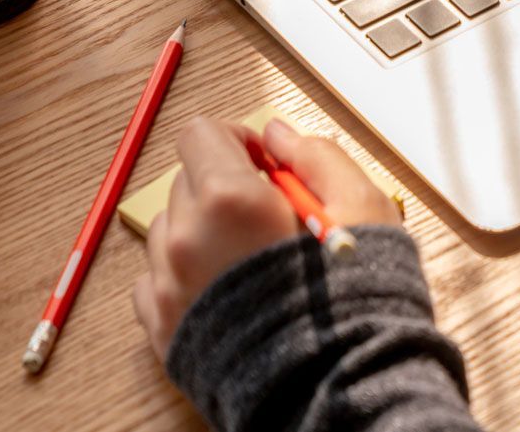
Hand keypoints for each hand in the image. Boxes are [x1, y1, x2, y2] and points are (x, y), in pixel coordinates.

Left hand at [133, 116, 401, 359]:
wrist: (336, 385)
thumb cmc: (352, 298)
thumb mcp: (361, 205)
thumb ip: (315, 155)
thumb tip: (277, 134)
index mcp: (230, 199)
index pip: (202, 135)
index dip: (237, 141)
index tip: (265, 166)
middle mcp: (187, 238)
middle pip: (187, 180)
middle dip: (225, 187)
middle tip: (271, 218)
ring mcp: (168, 286)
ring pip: (170, 230)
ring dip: (204, 232)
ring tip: (250, 261)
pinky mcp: (162, 328)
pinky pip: (157, 280)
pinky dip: (186, 275)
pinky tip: (228, 289)